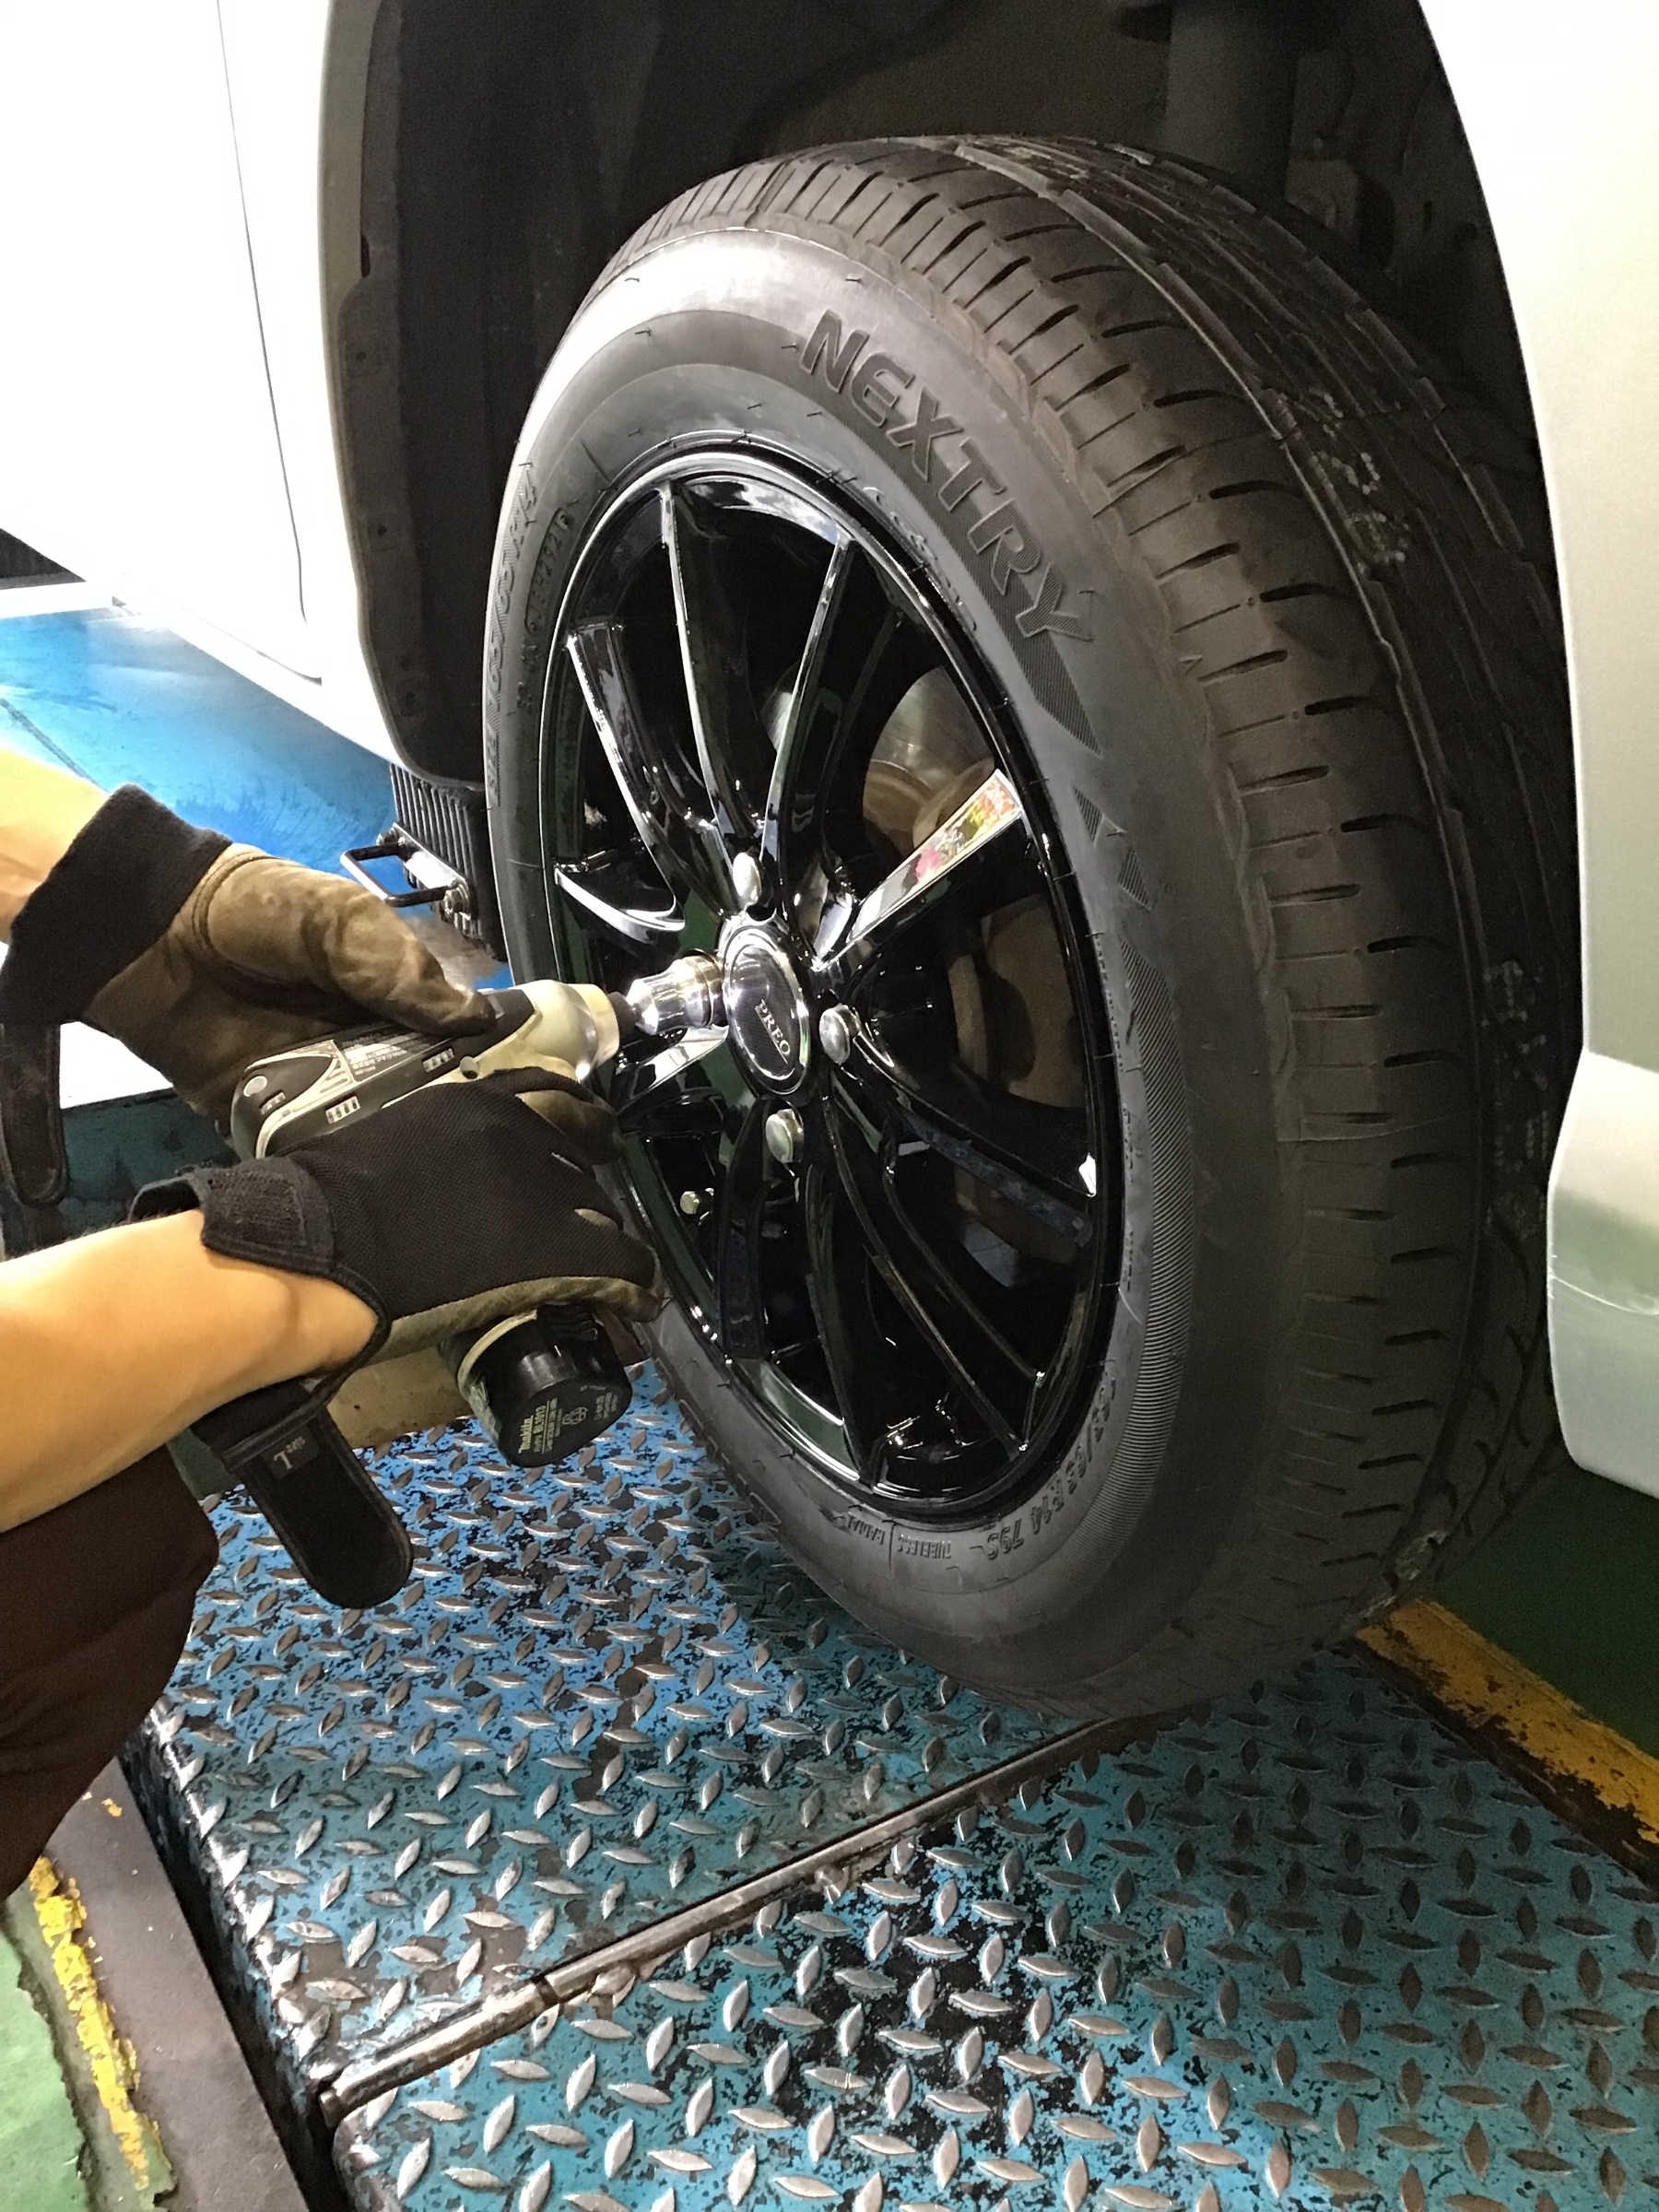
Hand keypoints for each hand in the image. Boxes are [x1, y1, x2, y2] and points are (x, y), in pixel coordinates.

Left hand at [0, 782, 486, 1124]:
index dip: (492, 1067)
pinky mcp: (271, 1122)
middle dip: (446, 1121)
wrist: (147, 935)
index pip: (461, 1042)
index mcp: (397, 999)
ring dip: (393, 1151)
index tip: (524, 1096)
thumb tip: (474, 1019)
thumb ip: (401, 966)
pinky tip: (357, 1182)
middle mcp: (369, 1051)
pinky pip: (310, 1155)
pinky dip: (329, 1169)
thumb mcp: (340, 917)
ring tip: (420, 1171)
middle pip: (427, 1100)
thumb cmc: (251, 910)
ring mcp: (322, 1091)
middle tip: (470, 1144)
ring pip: (375, 1135)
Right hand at [131, 1066, 661, 1374]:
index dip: (577, 1122)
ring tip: (607, 1265)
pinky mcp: (553, 1250)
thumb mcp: (384, 1136)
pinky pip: (621, 1265)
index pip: (553, 1094)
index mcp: (477, 1099)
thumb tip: (428, 1159)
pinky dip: (636, 1286)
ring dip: (605, 1237)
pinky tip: (640, 1303)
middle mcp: (521, 1132)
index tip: (586, 1137)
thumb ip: (423, 1137)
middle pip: (582, 1154)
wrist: (319, 1250)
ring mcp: (542, 1190)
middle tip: (590, 1209)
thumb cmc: (323, 1198)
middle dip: (588, 1182)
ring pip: (602, 1211)